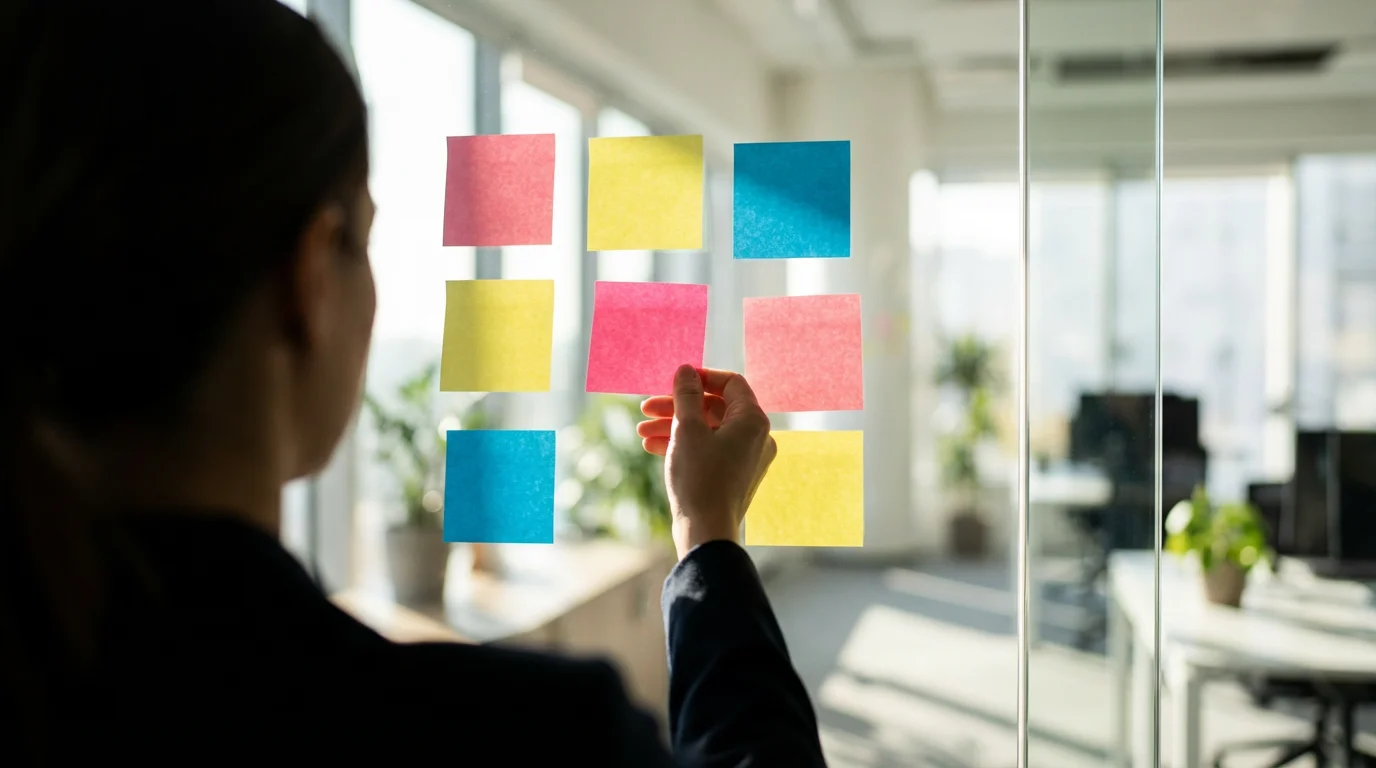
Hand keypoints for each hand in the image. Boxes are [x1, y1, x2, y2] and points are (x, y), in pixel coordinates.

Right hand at [638, 365, 776, 559]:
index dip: (701, 377)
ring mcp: (747, 459)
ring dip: (675, 426)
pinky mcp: (734, 476)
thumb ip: (687, 395)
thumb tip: (686, 370)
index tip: (675, 380)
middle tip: (647, 408)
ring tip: (642, 431)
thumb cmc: (699, 478)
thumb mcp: (687, 429)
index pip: (731, 383)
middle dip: (678, 406)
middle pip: (715, 408)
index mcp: (753, 421)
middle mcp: (756, 437)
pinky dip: (685, 445)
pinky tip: (653, 447)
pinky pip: (710, 449)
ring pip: (708, 430)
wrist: (706, 532)